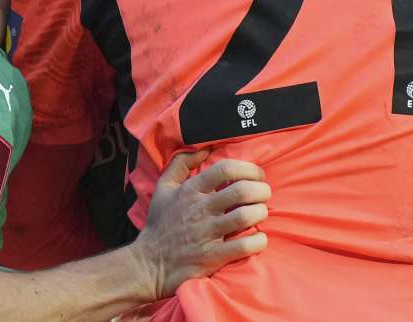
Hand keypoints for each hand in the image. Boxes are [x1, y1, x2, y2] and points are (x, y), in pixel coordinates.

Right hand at [129, 150, 269, 298]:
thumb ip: (181, 164)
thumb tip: (204, 149)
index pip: (225, 169)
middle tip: (264, 194)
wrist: (148, 263)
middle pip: (242, 190)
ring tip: (260, 213)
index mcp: (191, 191)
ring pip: (246, 216)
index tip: (257, 175)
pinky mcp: (213, 257)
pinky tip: (258, 238)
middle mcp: (200, 210)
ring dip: (261, 212)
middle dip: (261, 190)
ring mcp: (207, 234)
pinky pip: (244, 247)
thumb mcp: (163, 188)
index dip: (249, 168)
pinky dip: (258, 241)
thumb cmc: (160, 223)